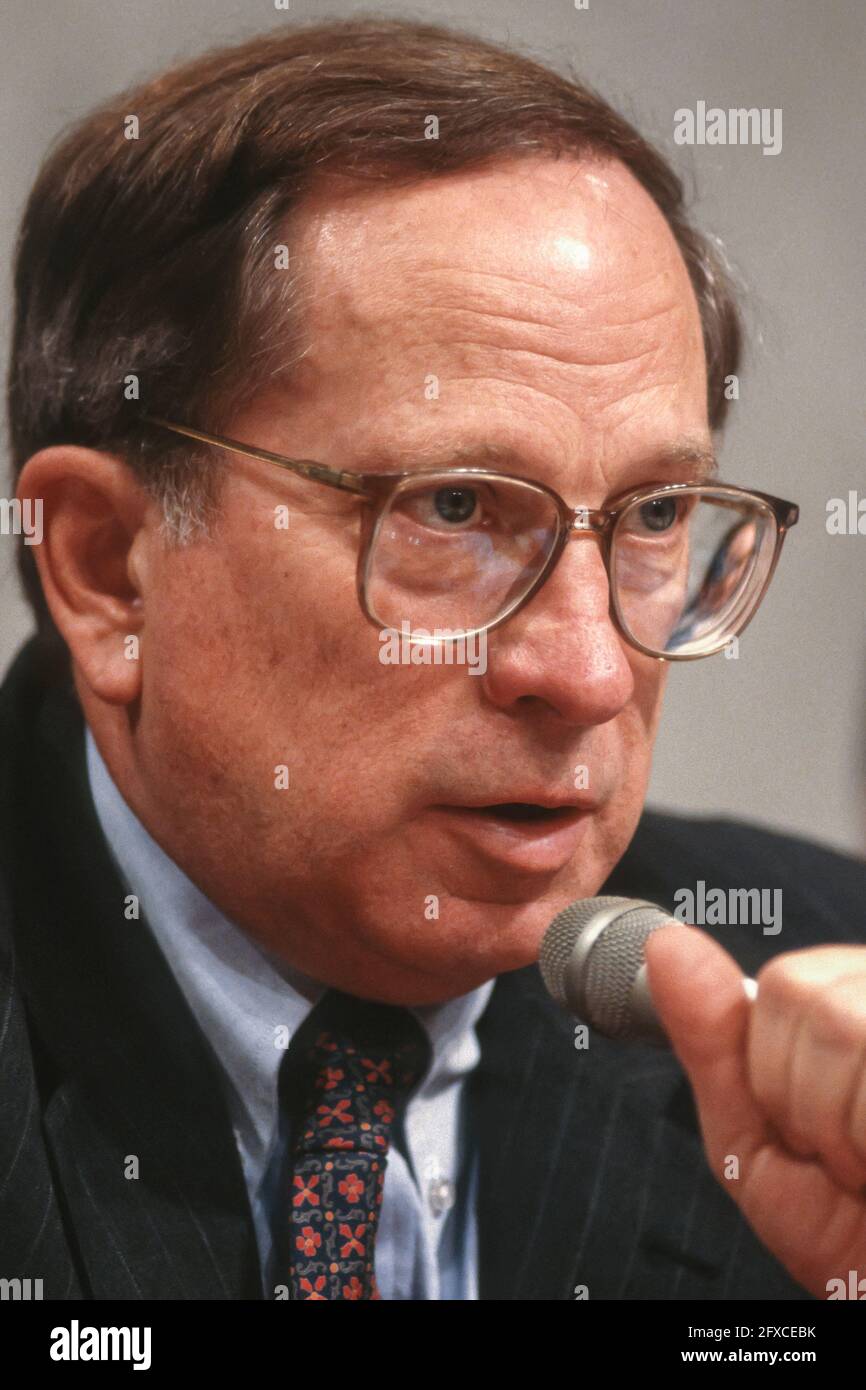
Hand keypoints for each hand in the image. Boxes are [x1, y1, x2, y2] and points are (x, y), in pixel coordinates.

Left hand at [644, 924, 865, 1297]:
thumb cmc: (848, 1233)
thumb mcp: (754, 1138)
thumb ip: (710, 1041)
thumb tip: (668, 946)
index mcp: (857, 1003)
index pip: (787, 983)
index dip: (775, 1070)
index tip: (805, 1127)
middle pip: (818, 1002)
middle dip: (810, 1104)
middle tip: (847, 1154)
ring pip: (852, 1030)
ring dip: (853, 1131)